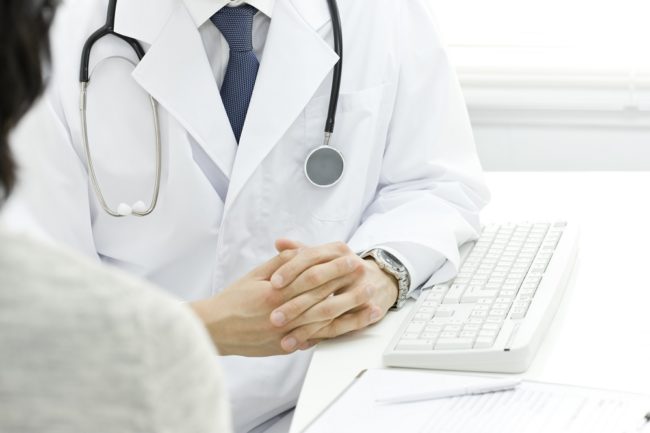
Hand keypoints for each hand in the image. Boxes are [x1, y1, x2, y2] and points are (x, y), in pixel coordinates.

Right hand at [190, 246, 358, 356]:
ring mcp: (285, 333)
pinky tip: (351, 329)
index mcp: (276, 292)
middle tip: (369, 278)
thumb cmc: (233, 300)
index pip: (312, 276)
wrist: (214, 329)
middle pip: (323, 297)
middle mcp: (283, 313)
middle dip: (348, 287)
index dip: (335, 268)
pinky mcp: (285, 346)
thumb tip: (304, 253)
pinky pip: (315, 340)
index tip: (353, 259)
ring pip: (325, 322)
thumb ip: (282, 264)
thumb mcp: (256, 275)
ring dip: (351, 315)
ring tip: (372, 308)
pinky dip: (334, 334)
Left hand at [270, 240, 398, 351]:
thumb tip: (278, 242)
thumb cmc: (343, 270)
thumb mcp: (324, 257)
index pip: (310, 257)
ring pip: (328, 308)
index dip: (290, 270)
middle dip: (293, 303)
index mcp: (336, 251)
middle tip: (273, 317)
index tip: (272, 284)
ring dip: (304, 326)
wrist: (378, 282)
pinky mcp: (365, 309)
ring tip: (283, 338)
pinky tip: (302, 344)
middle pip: (318, 282)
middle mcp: (350, 266)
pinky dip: (320, 336)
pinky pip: (339, 326)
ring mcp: (360, 287)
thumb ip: (300, 251)